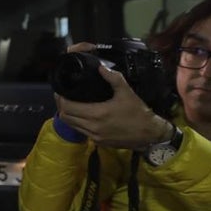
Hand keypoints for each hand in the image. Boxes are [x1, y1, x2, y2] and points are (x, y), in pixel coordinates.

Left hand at [56, 66, 172, 149]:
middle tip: (63, 96)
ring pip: (72, 126)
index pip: (67, 107)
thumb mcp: (126, 92)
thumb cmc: (138, 112)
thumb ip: (113, 77)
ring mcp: (95, 137)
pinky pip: (81, 131)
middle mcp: (92, 127)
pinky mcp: (98, 142)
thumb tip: (100, 67)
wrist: (150, 134)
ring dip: (68, 115)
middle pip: (65, 117)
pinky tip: (82, 115)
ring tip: (70, 104)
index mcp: (97, 114)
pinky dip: (77, 123)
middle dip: (61, 106)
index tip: (60, 90)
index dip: (60, 98)